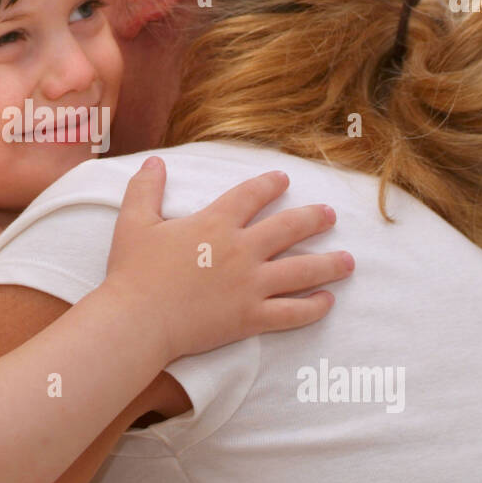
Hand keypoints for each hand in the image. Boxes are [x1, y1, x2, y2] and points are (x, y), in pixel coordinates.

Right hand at [103, 157, 351, 362]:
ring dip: (330, 263)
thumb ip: (145, 189)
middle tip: (330, 215)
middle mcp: (241, 250)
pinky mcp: (251, 318)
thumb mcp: (133, 222)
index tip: (283, 180)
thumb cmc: (132, 272)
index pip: (251, 195)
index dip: (270, 184)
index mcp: (215, 223)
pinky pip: (293, 312)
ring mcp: (250, 285)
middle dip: (314, 219)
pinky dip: (314, 307)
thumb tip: (154, 162)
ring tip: (349, 260)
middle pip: (289, 228)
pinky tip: (328, 300)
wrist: (137, 320)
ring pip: (303, 270)